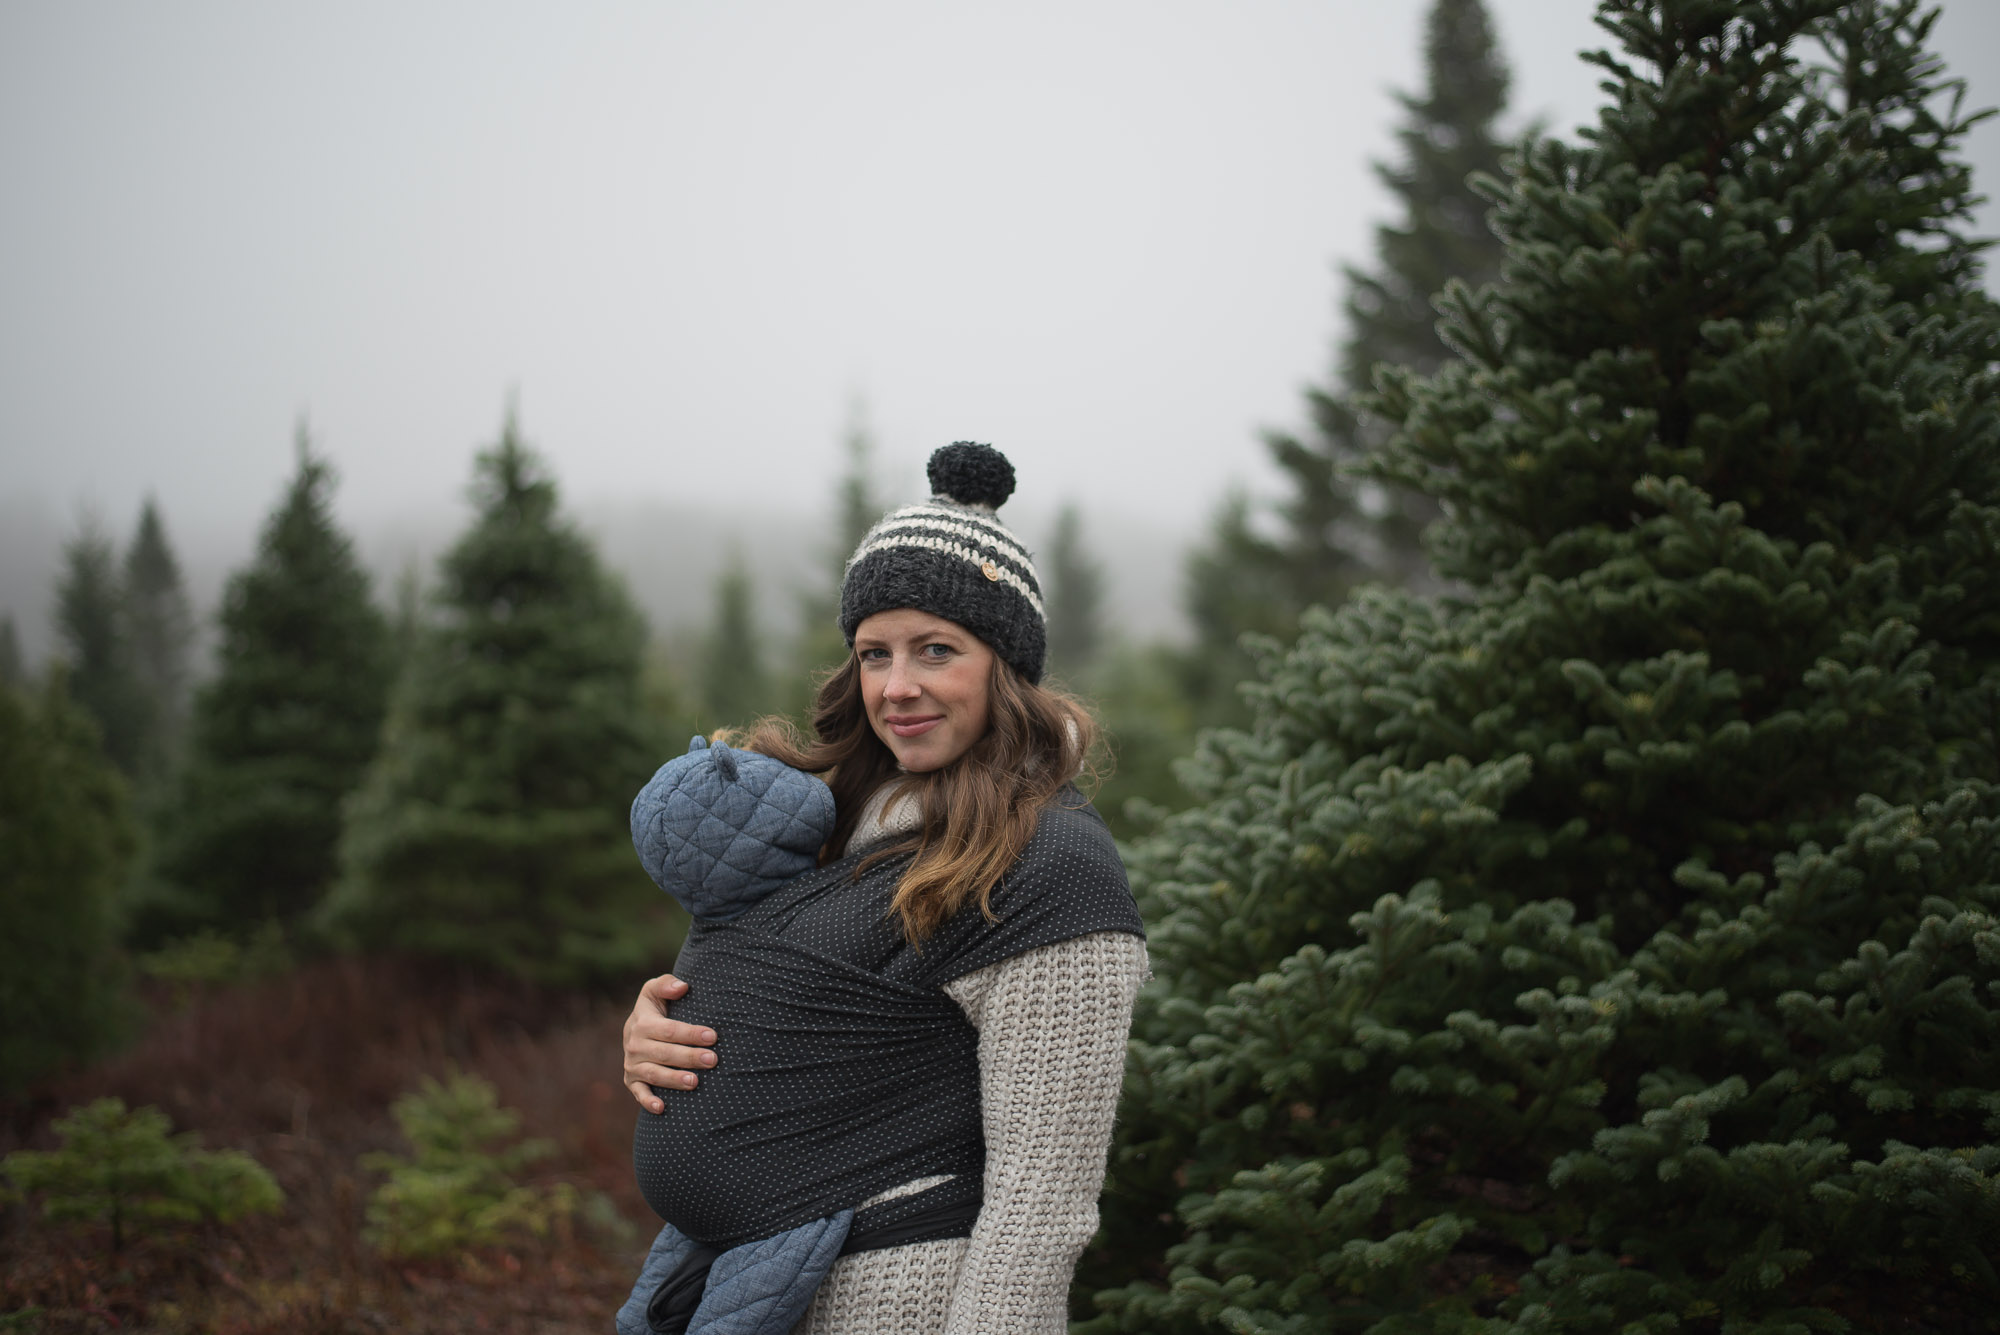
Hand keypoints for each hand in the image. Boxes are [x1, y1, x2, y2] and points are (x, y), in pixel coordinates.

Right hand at [622, 973, 717, 1112]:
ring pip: (654, 1074)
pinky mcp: (632, 1081)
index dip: (690, 1033)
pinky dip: (648, 1101)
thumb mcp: (655, 990)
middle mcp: (634, 1045)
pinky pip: (639, 1093)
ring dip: (674, 1079)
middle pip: (665, 1054)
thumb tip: (682, 986)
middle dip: (689, 1057)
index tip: (712, 1036)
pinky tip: (662, 1108)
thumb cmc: (655, 1008)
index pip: (669, 1030)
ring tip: (695, 1082)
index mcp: (642, 1023)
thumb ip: (666, 984)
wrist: (636, 1029)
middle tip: (713, 1060)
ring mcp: (632, 1065)